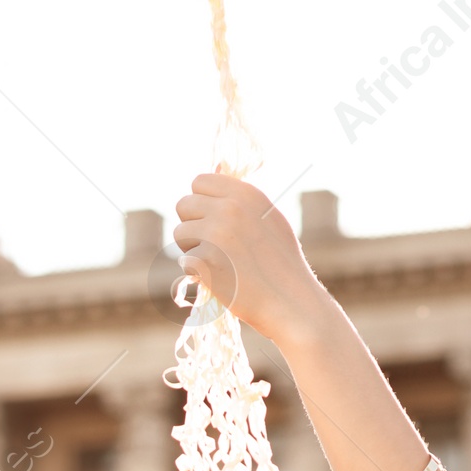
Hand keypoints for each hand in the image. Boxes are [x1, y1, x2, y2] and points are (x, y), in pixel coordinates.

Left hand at [173, 173, 329, 346]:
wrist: (290, 302)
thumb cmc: (281, 262)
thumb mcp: (268, 218)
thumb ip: (241, 198)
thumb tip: (215, 168)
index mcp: (246, 193)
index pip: (199, 181)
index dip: (201, 200)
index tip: (212, 218)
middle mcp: (229, 208)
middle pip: (183, 204)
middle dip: (192, 224)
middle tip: (213, 244)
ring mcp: (215, 233)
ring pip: (180, 233)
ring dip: (192, 248)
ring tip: (219, 263)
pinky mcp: (205, 260)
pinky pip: (185, 260)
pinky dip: (197, 272)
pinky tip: (221, 279)